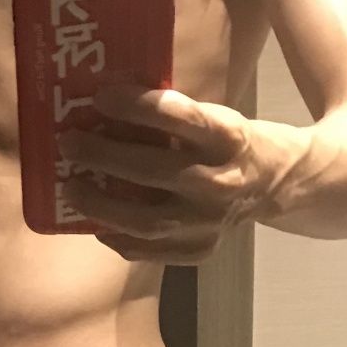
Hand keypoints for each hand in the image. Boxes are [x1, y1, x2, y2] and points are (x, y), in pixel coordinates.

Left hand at [57, 84, 308, 264]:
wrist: (278, 182)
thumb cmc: (229, 140)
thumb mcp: (212, 115)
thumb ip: (168, 115)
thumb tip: (102, 104)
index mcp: (228, 136)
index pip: (181, 117)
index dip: (138, 107)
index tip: (101, 96)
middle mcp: (223, 181)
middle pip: (156, 170)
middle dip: (104, 155)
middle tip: (68, 141)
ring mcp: (213, 222)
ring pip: (150, 220)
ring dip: (101, 204)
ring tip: (70, 186)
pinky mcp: (204, 249)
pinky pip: (153, 250)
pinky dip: (119, 238)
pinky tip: (94, 222)